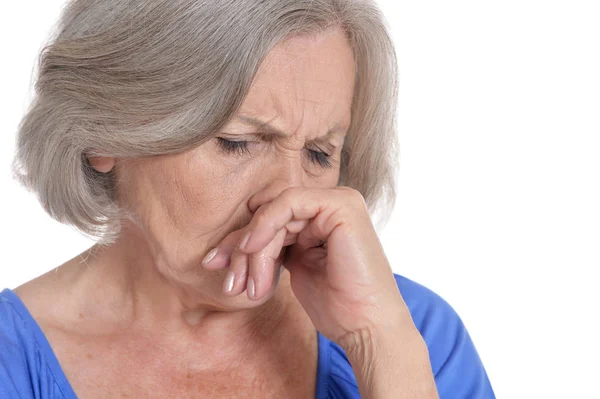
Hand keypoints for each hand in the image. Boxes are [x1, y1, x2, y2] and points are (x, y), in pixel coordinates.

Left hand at [201, 186, 412, 344]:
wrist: (366, 326)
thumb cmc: (336, 305)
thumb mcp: (293, 269)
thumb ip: (273, 246)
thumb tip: (236, 241)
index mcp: (322, 219)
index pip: (270, 220)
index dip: (239, 242)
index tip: (216, 266)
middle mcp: (331, 205)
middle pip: (269, 215)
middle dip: (241, 249)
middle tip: (229, 282)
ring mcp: (339, 201)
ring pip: (274, 213)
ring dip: (254, 250)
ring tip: (250, 288)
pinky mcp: (342, 205)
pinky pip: (289, 204)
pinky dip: (266, 225)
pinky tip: (254, 250)